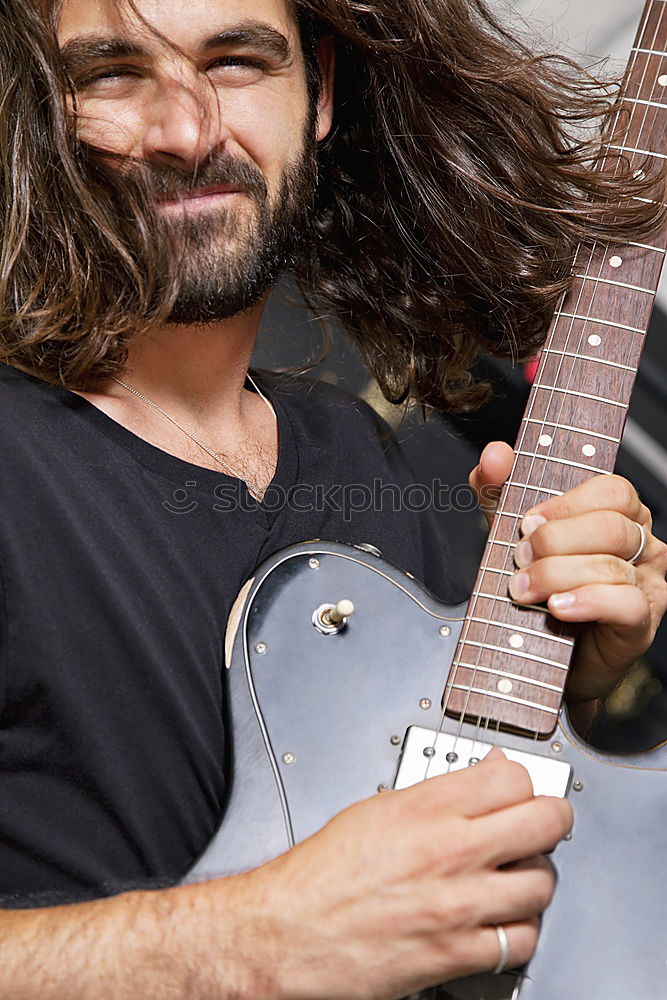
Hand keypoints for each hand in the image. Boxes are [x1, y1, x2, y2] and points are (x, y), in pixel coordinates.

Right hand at [250, 751, 571, 999]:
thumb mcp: (375, 809)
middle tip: (542, 824)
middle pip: (545, 822)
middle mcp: (450, 851)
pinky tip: (499, 921)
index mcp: (426, 808)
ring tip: (516, 876)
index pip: (513, 776)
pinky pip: (523, 940)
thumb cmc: (321, 875)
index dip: (523, 781)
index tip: (519, 790)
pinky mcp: (457, 953)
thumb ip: (432, 793)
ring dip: (534, 879)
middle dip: (550, 819)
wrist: (289, 933)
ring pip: (543, 883)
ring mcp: (459, 905)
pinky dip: (518, 931)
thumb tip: (477, 779)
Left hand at [469, 441, 666, 715]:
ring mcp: (648, 585)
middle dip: (555, 541)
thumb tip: (495, 452)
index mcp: (622, 517)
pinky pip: (625, 603)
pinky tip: (558, 607)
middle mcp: (644, 547)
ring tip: (523, 589)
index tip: (527, 522)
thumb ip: (500, 492)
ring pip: (612, 565)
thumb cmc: (537, 591)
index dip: (566, 504)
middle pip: (612, 526)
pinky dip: (586, 601)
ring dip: (557, 574)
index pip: (613, 490)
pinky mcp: (642, 624)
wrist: (538, 658)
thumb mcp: (511, 535)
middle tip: (519, 558)